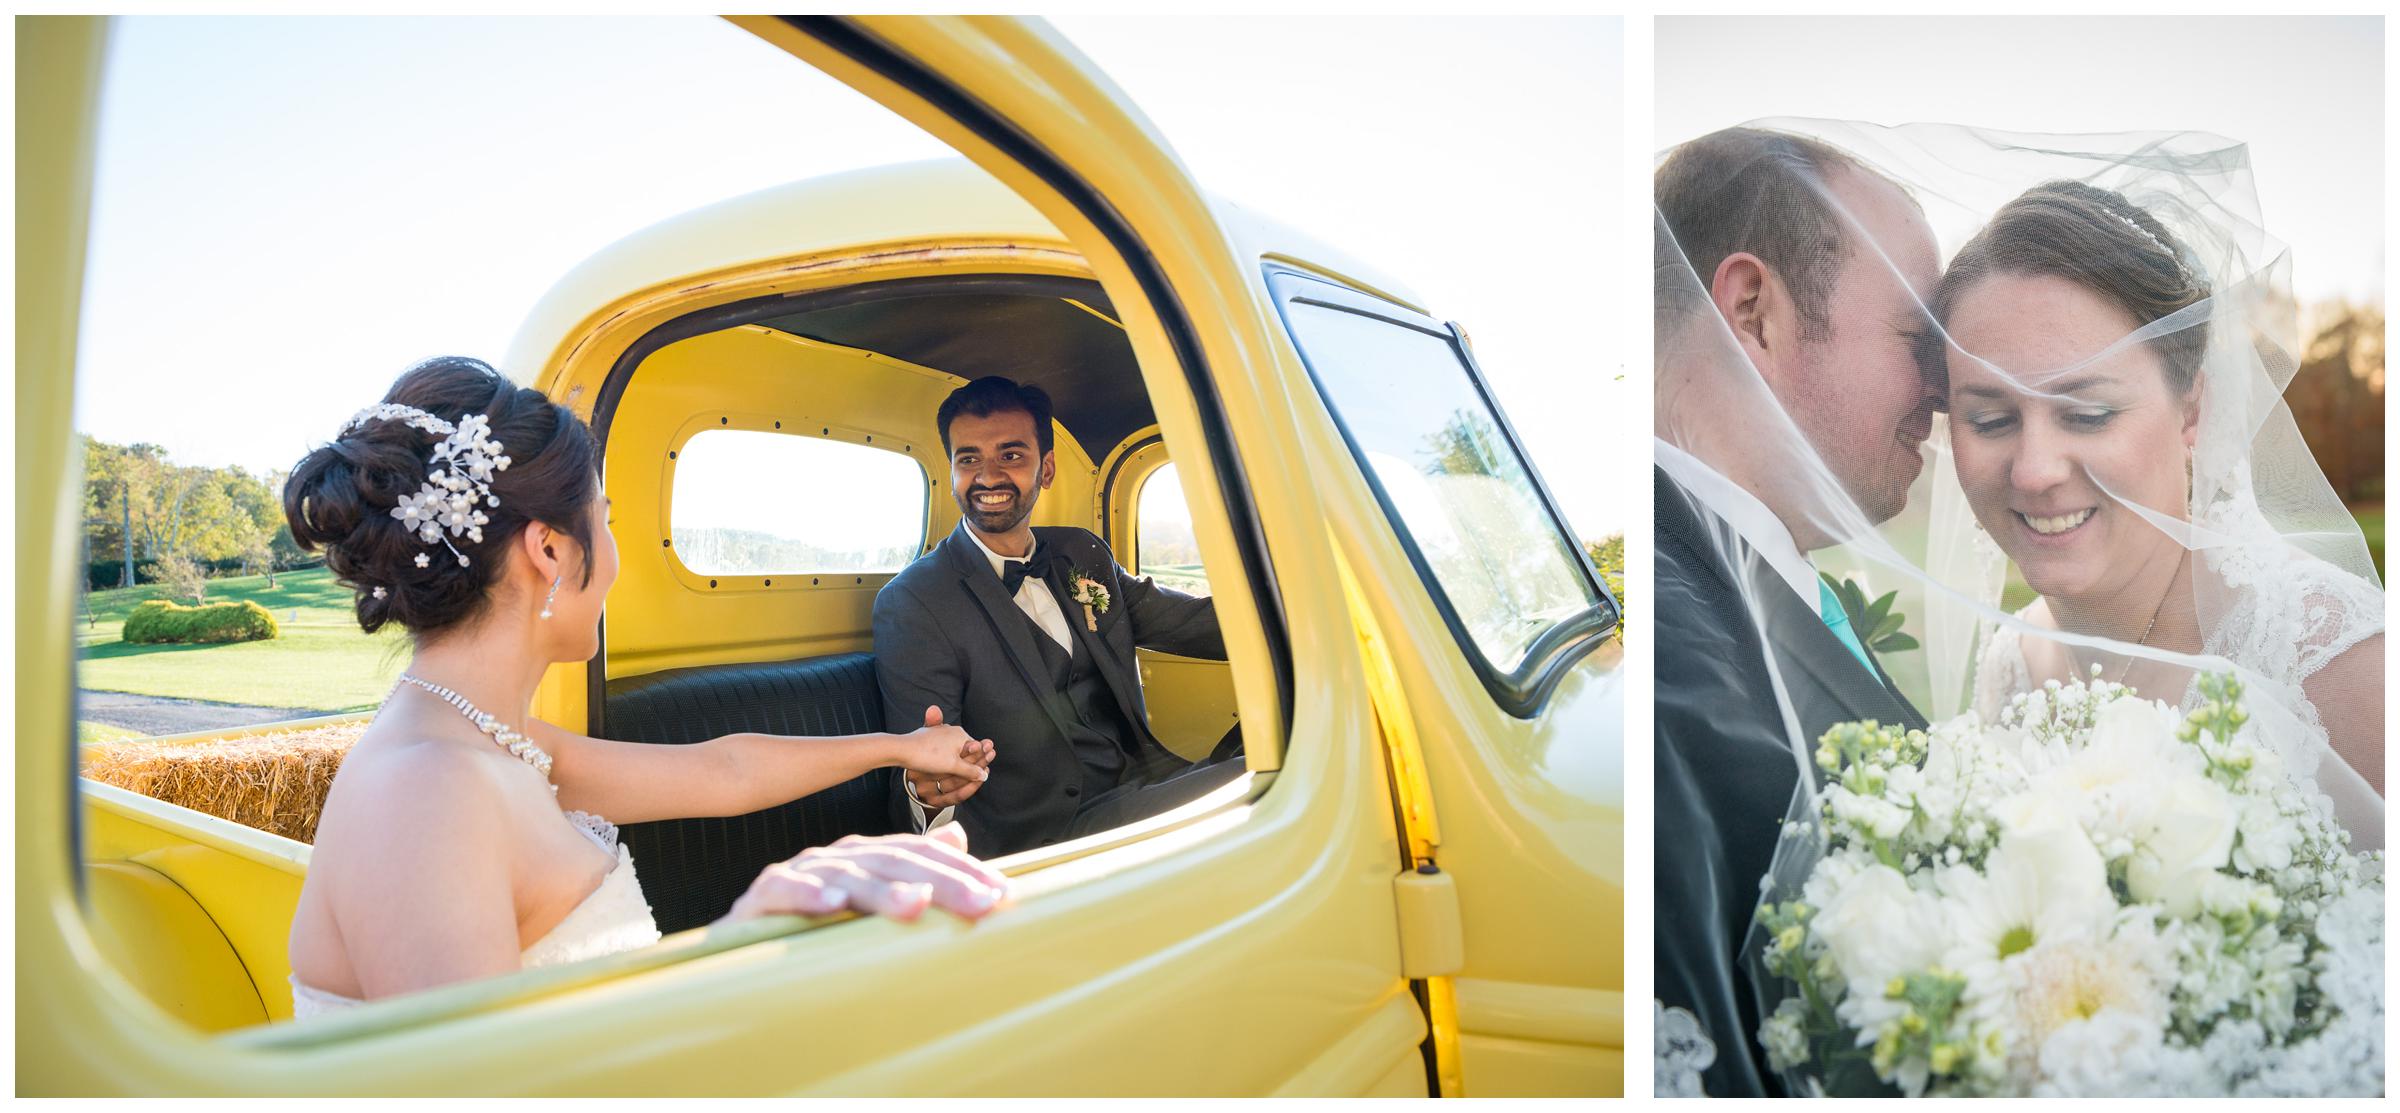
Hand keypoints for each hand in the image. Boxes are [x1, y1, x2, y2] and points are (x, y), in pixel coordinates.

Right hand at [724, 823, 1009, 923]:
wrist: (741, 947)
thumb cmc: (816, 926)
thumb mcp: (870, 901)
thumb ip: (912, 872)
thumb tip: (959, 837)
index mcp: (869, 858)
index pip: (922, 856)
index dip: (962, 872)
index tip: (1002, 894)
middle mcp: (840, 858)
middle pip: (895, 863)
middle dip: (942, 882)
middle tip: (982, 903)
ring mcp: (801, 873)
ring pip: (847, 877)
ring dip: (881, 891)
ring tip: (917, 906)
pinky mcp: (763, 896)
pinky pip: (786, 892)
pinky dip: (808, 896)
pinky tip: (832, 907)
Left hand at [903, 705, 993, 809]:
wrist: (903, 750)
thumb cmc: (929, 756)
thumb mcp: (953, 766)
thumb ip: (970, 771)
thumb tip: (984, 776)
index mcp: (961, 734)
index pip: (976, 749)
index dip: (979, 761)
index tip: (983, 772)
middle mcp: (952, 730)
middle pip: (965, 748)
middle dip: (970, 761)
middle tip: (974, 776)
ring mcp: (940, 732)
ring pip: (954, 749)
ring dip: (957, 760)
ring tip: (956, 772)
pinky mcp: (930, 737)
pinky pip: (943, 748)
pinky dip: (946, 757)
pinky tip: (942, 766)